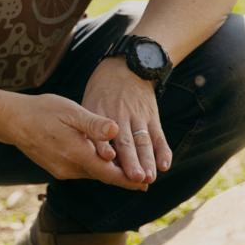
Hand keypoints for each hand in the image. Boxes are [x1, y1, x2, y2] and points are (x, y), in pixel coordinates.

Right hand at [7, 93, 148, 190]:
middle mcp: (70, 168)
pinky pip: (80, 171)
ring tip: (127, 171)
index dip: (129, 179)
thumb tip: (116, 130)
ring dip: (108, 173)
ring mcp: (62, 170)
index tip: (146, 183)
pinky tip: (101, 161)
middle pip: (102, 176)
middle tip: (143, 181)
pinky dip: (94, 168)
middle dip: (122, 178)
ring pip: (92, 174)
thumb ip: (94, 124)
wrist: (13, 121)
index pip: (109, 173)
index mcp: (77, 154)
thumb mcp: (71, 112)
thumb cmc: (43, 111)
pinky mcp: (56, 168)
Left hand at [83, 56, 172, 184]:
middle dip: (131, 161)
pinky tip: (164, 165)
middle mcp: (120, 115)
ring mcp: (138, 116)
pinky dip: (163, 151)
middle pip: (126, 141)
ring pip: (144, 140)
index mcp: (100, 113)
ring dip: (147, 160)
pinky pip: (159, 135)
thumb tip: (80, 153)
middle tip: (134, 178)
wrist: (125, 66)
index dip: (103, 146)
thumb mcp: (88, 103)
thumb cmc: (102, 91)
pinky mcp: (152, 116)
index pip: (100, 132)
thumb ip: (86, 128)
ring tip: (149, 178)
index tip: (107, 159)